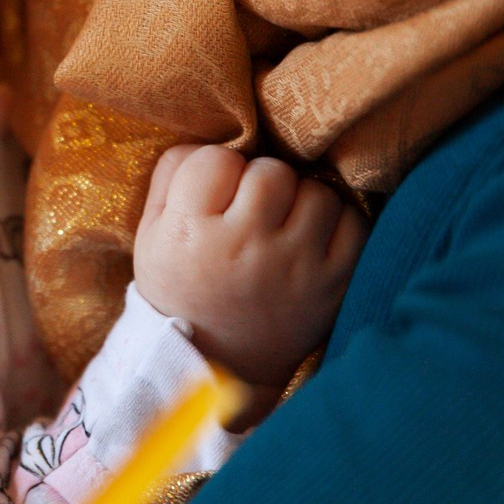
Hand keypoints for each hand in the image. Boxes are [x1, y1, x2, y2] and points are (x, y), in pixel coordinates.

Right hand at [133, 144, 366, 390]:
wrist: (216, 365)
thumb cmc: (180, 288)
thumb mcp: (151, 234)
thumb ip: (172, 175)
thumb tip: (215, 137)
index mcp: (191, 233)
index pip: (215, 158)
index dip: (215, 171)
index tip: (214, 196)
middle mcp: (245, 248)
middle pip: (271, 170)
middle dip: (260, 183)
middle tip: (251, 211)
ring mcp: (296, 267)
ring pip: (316, 192)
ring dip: (301, 201)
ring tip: (283, 226)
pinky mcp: (335, 285)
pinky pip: (352, 222)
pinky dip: (336, 224)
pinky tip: (312, 241)